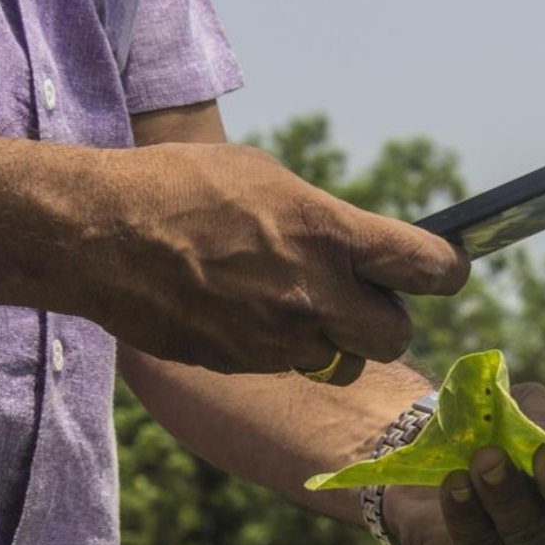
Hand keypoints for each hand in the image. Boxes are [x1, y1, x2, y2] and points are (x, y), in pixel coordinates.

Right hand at [61, 142, 469, 382]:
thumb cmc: (180, 186)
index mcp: (327, 234)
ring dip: (333, 338)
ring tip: (291, 301)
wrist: (97, 235)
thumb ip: (325, 220)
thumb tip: (358, 246)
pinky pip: (289, 365)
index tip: (443, 268)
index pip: (429, 268)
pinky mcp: (243, 365)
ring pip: (341, 360)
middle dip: (386, 319)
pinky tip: (247, 313)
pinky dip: (284, 347)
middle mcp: (313, 295)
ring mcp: (277, 339)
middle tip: (363, 297)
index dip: (447, 270)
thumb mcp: (267, 178)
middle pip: (396, 335)